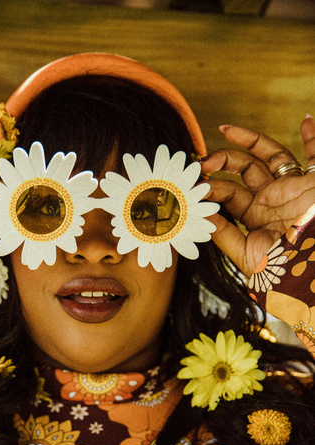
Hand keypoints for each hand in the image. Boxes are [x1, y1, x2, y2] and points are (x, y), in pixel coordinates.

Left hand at [201, 115, 314, 277]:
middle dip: (221, 162)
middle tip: (202, 163)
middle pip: (243, 170)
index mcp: (255, 218)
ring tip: (224, 130)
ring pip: (270, 155)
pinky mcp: (314, 182)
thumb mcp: (249, 256)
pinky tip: (306, 120)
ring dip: (249, 140)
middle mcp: (272, 200)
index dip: (210, 188)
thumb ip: (225, 236)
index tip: (193, 185)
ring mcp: (293, 188)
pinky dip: (314, 137)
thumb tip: (199, 214)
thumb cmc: (286, 272)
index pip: (227, 195)